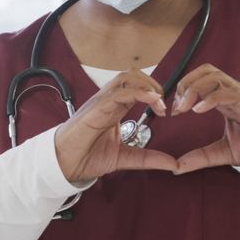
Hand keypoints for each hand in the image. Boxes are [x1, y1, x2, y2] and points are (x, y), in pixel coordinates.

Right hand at [54, 70, 177, 181]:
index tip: (165, 111)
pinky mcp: (97, 108)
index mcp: (114, 108)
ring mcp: (101, 102)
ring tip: (158, 101)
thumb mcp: (125, 158)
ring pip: (125, 77)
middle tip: (163, 102)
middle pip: (132, 75)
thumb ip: (148, 158)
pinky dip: (138, 93)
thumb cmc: (88, 157)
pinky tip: (151, 102)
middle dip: (152, 83)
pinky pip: (119, 93)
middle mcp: (108, 100)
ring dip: (146, 84)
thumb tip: (174, 164)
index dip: (154, 92)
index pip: (135, 86)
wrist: (64, 164)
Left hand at [170, 64, 239, 173]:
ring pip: (215, 76)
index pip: (200, 79)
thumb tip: (176, 168)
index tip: (174, 110)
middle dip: (186, 83)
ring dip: (194, 88)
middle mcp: (231, 93)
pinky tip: (199, 110)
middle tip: (177, 106)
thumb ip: (200, 157)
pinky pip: (229, 92)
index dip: (183, 89)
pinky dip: (211, 98)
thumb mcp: (222, 153)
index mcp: (224, 99)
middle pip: (206, 71)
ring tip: (184, 108)